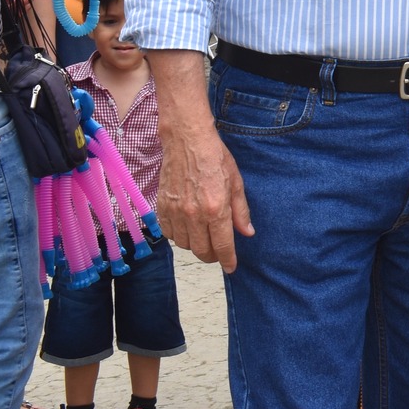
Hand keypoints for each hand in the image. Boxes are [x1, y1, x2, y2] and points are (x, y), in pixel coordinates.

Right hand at [156, 112, 252, 271]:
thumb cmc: (216, 158)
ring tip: (204, 237)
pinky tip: (187, 228)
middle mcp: (193, 215)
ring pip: (184, 244)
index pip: (222, 245)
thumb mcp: (236, 183)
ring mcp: (175, 212)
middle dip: (212, 256)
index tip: (231, 268)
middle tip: (218, 253)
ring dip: (195, 245)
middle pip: (201, 250)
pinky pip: (168, 233)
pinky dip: (178, 236)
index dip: (227, 260)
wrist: (187, 141)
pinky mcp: (161, 207)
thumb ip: (241, 211)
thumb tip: (247, 233)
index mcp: (215, 209)